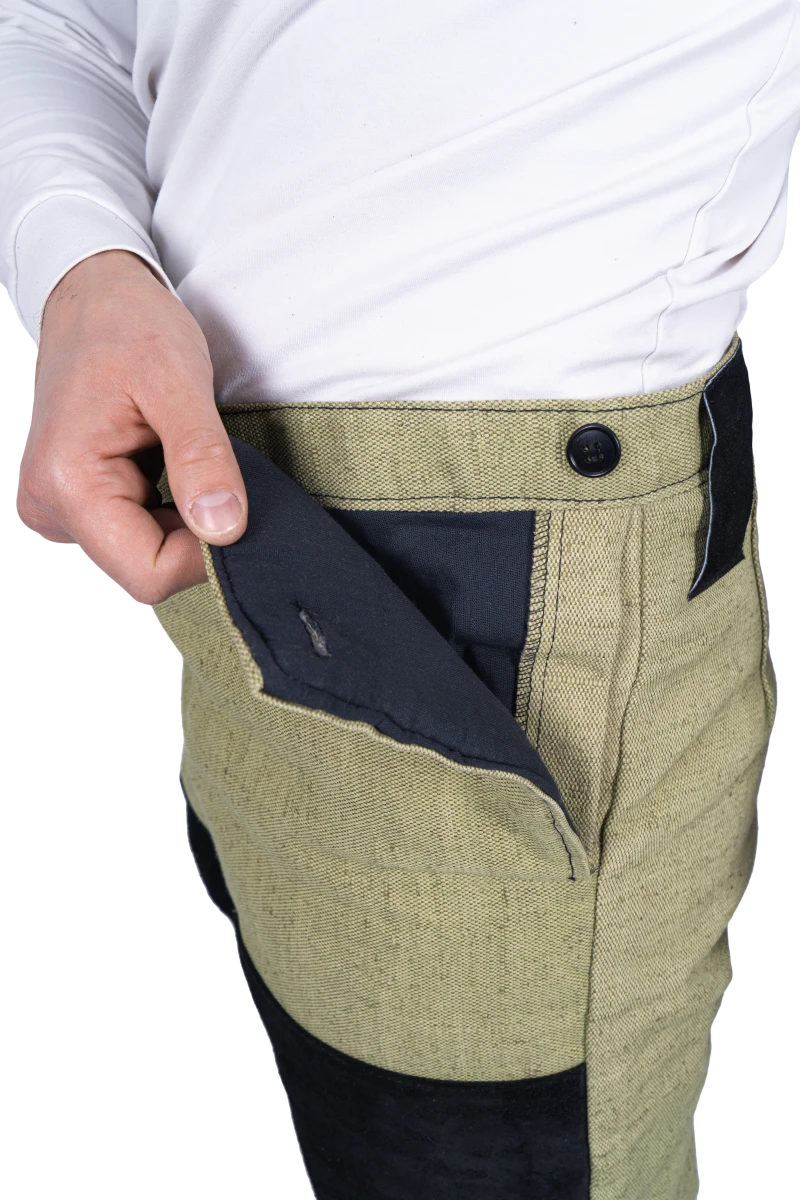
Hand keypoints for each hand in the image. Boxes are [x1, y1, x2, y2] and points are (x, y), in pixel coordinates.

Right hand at [17, 249, 246, 603]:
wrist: (94, 295)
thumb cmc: (129, 326)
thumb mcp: (178, 382)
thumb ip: (202, 459)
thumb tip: (224, 529)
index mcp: (66, 484)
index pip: (148, 573)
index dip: (201, 553)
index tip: (227, 502)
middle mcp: (49, 507)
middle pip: (144, 568)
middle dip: (190, 533)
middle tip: (208, 470)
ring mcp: (57, 508)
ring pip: (142, 554)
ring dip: (178, 519)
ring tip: (178, 456)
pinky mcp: (72, 503)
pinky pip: (132, 534)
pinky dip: (164, 510)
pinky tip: (163, 464)